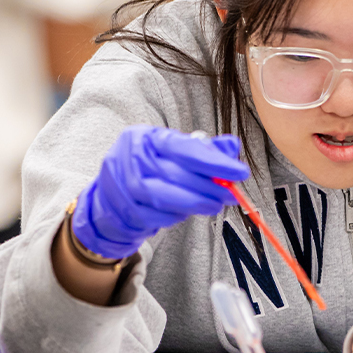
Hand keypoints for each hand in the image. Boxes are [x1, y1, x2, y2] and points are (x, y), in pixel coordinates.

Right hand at [72, 126, 248, 258]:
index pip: (184, 149)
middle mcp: (131, 158)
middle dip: (210, 186)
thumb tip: (232, 147)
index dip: (215, 162)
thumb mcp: (171, 150)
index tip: (240, 172)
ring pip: (166, 197)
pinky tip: (187, 211)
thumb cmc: (148, 167)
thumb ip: (202, 149)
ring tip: (215, 204)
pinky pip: (158, 216)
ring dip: (196, 203)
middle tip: (231, 193)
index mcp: (145, 137)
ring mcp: (124, 186)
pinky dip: (177, 215)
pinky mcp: (125, 210)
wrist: (111, 194)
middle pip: (176, 174)